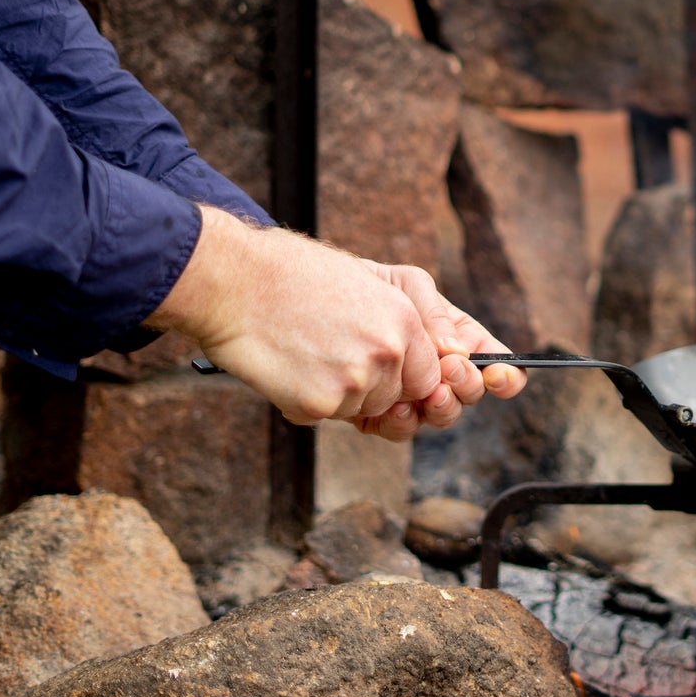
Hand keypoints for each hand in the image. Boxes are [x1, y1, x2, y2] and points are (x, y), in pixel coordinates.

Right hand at [147, 207, 525, 431]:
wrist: (235, 282)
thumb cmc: (302, 277)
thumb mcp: (378, 278)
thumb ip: (428, 315)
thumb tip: (460, 356)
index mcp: (408, 320)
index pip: (440, 375)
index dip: (433, 385)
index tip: (428, 388)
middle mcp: (391, 353)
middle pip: (411, 401)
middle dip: (390, 394)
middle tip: (354, 367)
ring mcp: (358, 383)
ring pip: (371, 413)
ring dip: (348, 396)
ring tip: (317, 351)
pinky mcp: (322, 406)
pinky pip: (333, 419)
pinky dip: (312, 402)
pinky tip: (295, 367)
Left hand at [352, 262, 527, 440]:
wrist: (313, 303)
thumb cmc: (370, 287)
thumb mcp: (408, 284)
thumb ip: (435, 314)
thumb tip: (457, 352)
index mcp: (456, 339)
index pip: (495, 362)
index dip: (507, 375)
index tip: (499, 375)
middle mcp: (439, 372)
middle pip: (471, 394)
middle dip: (467, 386)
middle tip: (450, 370)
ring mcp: (412, 396)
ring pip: (440, 416)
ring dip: (441, 408)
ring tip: (428, 393)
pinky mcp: (379, 414)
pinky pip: (401, 429)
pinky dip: (403, 422)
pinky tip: (394, 406)